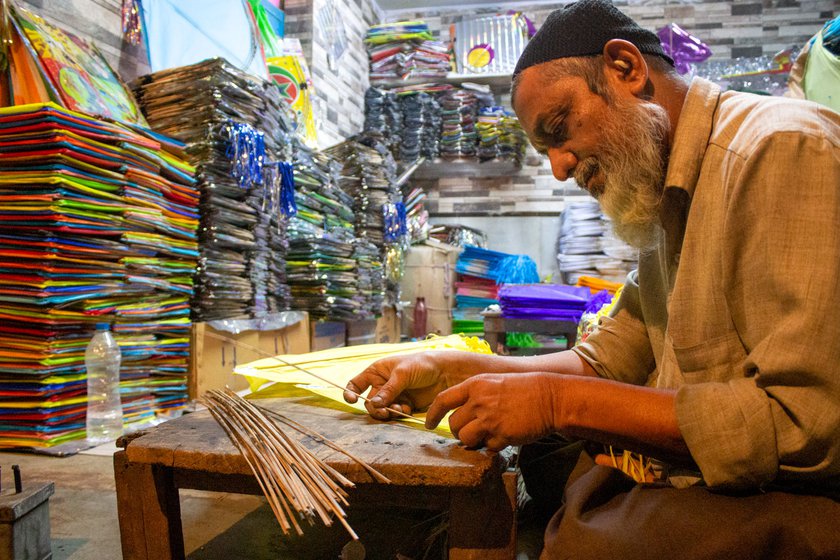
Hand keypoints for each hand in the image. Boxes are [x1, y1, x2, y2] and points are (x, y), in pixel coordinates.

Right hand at [343, 352, 449, 419]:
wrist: (445, 373)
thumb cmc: (421, 365)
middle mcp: (382, 384)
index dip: (350, 392)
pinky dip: (399, 413)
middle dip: (375, 408)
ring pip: (382, 410)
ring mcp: (393, 395)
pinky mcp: (405, 404)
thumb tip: (373, 405)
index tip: (352, 400)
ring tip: (400, 409)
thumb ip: (388, 390)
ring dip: (388, 412)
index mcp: (377, 372)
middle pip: (369, 402)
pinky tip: (408, 409)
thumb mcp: (402, 374)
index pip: (356, 384)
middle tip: (385, 411)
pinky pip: (395, 414)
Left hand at [424, 372, 558, 450]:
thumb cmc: (523, 389)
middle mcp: (479, 402)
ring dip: (473, 441)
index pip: (443, 400)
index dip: (433, 414)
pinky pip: (486, 447)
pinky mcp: (501, 435)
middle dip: (459, 431)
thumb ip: (476, 395)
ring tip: (488, 435)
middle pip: (453, 424)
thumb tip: (461, 413)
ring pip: (465, 438)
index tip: (430, 424)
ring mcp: (489, 419)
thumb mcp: (494, 382)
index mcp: (475, 385)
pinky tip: (504, 436)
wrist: (550, 397)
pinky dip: (492, 446)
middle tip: (472, 430)